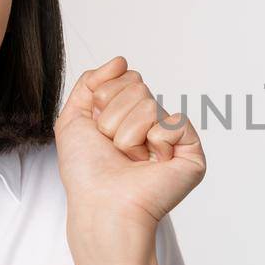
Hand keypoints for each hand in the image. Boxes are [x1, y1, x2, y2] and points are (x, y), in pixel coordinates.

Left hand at [54, 56, 204, 233]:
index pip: (128, 78)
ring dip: (128, 134)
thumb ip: (90, 83)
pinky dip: (155, 142)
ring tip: (130, 159)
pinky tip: (153, 163)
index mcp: (128, 116)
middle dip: (114, 116)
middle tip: (114, 147)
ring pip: (150, 105)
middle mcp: (152, 125)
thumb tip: (121, 61)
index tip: (98, 128)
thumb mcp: (72, 119)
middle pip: (138, 87)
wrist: (102, 204)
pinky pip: (174, 122)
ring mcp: (173, 139)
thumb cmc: (86, 173)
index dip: (105, 98)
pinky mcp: (192, 153)